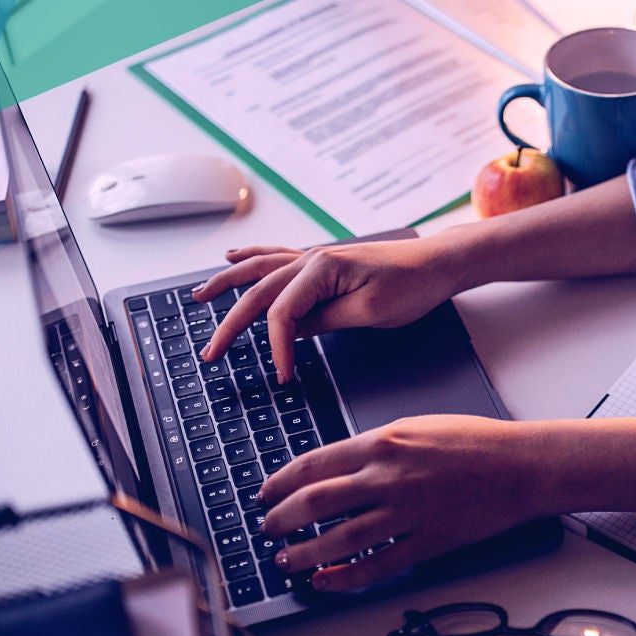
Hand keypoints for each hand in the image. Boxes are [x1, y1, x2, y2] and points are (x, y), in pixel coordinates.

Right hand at [193, 237, 460, 381]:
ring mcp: (315, 258)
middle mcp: (312, 258)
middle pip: (259, 292)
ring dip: (226, 283)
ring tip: (198, 296)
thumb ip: (325, 321)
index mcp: (321, 268)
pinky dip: (252, 259)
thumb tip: (292, 331)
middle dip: (230, 323)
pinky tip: (233, 258)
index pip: (282, 314)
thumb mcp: (370, 312)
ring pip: (259, 270)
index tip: (283, 377)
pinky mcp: (323, 262)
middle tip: (209, 352)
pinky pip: (276, 259)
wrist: (438, 263)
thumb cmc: (412, 285)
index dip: (277, 348)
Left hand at [257, 415, 541, 590]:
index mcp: (381, 444)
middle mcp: (387, 478)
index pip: (312, 465)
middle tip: (268, 529)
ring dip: (303, 554)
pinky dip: (344, 578)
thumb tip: (338, 466)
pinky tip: (325, 582)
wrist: (519, 466)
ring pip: (337, 540)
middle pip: (314, 503)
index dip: (280, 483)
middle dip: (281, 519)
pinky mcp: (426, 543)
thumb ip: (375, 447)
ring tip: (286, 560)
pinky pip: (376, 566)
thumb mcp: (415, 427)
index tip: (266, 494)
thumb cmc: (474, 442)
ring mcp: (405, 513)